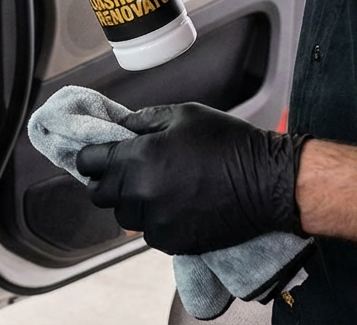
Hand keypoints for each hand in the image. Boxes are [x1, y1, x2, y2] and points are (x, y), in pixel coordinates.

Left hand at [75, 103, 309, 254]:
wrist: (267, 183)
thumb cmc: (227, 142)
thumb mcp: (184, 115)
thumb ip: (144, 120)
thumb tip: (121, 127)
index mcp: (136, 157)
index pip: (89, 163)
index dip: (91, 158)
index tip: (100, 156)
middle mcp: (140, 192)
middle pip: (100, 194)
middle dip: (108, 182)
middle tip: (129, 173)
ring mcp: (156, 221)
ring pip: (125, 217)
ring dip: (133, 203)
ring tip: (158, 189)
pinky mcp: (173, 242)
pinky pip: (150, 234)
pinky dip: (156, 222)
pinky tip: (177, 206)